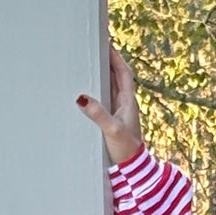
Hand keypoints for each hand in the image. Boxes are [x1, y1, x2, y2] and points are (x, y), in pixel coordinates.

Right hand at [76, 44, 144, 163]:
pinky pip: (104, 100)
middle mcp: (125, 105)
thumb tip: (82, 98)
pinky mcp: (112, 122)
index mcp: (128, 102)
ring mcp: (119, 113)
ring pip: (110, 87)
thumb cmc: (127, 152)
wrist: (133, 171)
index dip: (116, 57)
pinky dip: (97, 90)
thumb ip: (98, 114)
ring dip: (102, 75)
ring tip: (89, 62)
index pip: (124, 73)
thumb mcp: (111, 130)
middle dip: (108, 61)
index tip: (107, 43)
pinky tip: (87, 89)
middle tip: (95, 47)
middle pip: (117, 77)